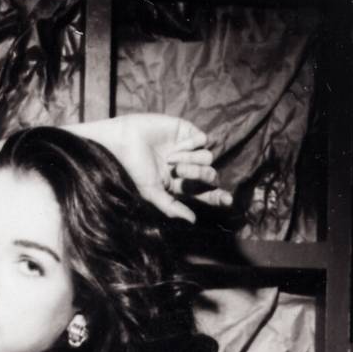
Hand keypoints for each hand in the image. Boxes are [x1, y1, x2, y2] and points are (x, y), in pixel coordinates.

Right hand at [105, 113, 232, 221]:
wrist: (124, 141)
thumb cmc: (134, 169)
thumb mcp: (151, 193)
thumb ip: (171, 208)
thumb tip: (193, 221)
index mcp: (180, 185)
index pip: (205, 194)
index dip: (218, 197)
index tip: (228, 201)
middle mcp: (188, 168)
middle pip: (211, 175)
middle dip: (198, 174)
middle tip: (178, 171)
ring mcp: (189, 149)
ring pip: (209, 158)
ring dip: (190, 159)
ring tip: (170, 158)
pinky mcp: (187, 131)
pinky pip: (203, 140)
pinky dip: (190, 144)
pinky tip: (174, 145)